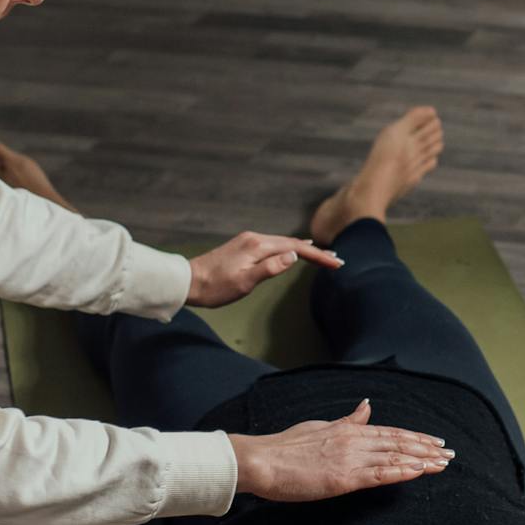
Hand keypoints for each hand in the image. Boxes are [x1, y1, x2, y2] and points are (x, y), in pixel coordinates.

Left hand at [187, 231, 342, 306]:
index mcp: (258, 245)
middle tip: (336, 259)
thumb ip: (271, 268)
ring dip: (304, 249)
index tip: (336, 262)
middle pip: (292, 243)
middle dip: (316, 251)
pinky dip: (289, 248)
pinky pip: (273, 245)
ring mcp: (249, 241)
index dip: (318, 256)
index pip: (296, 248)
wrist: (189, 282)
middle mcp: (255, 238)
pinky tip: (294, 251)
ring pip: (283, 243)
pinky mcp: (243, 246)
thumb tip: (295, 256)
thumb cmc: (216, 287)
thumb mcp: (245, 282)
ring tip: (322, 254)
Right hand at [228, 400, 451, 501]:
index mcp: (348, 430)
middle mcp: (353, 440)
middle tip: (450, 453)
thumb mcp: (319, 427)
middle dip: (426, 448)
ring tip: (443, 464)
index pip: (390, 433)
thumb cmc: (284, 447)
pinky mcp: (343, 478)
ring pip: (394, 457)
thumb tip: (366, 406)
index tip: (435, 442)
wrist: (262, 460)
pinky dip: (402, 471)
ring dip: (422, 460)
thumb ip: (346, 421)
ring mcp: (350, 458)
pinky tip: (420, 471)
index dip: (415, 437)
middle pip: (398, 443)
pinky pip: (379, 473)